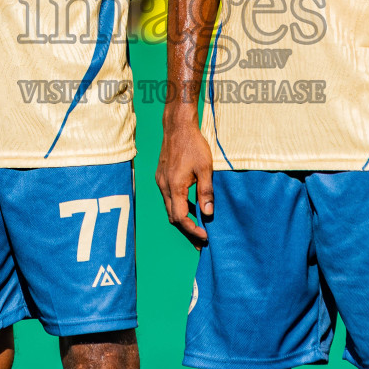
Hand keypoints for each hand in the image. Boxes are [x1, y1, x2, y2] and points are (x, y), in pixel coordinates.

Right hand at [155, 106, 213, 247]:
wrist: (177, 127)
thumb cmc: (193, 145)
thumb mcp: (205, 168)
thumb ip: (206, 191)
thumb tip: (208, 213)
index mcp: (174, 186)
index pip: (181, 218)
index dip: (193, 230)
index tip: (205, 237)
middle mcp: (164, 186)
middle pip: (173, 217)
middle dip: (187, 230)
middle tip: (201, 241)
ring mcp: (161, 182)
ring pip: (169, 208)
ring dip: (182, 219)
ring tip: (197, 228)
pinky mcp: (162, 177)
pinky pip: (169, 198)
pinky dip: (179, 207)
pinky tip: (190, 207)